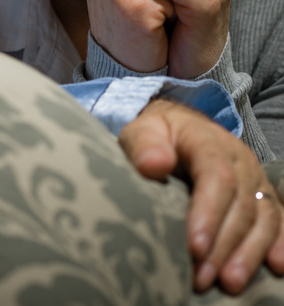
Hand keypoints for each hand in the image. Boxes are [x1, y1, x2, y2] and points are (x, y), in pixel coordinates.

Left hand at [119, 99, 283, 292]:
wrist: (178, 127)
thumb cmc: (157, 135)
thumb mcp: (141, 131)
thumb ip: (144, 146)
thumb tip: (154, 165)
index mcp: (208, 142)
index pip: (217, 177)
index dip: (209, 214)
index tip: (195, 247)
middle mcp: (240, 160)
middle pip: (240, 204)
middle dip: (223, 245)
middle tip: (202, 277)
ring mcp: (255, 179)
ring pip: (263, 217)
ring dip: (249, 253)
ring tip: (230, 282)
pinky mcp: (263, 195)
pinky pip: (278, 220)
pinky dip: (279, 244)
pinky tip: (275, 267)